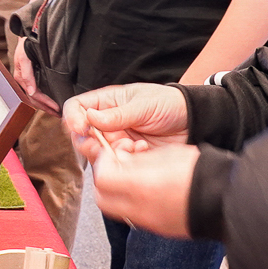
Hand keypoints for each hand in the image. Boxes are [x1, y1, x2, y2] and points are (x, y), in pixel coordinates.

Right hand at [12, 43, 58, 113]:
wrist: (29, 34)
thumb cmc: (26, 45)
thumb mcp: (24, 58)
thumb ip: (27, 75)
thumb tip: (30, 91)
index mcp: (21, 78)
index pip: (34, 96)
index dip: (45, 103)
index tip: (57, 108)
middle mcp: (24, 81)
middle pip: (35, 100)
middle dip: (46, 108)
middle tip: (58, 114)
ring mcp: (27, 79)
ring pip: (36, 97)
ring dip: (45, 105)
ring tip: (55, 111)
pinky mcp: (32, 77)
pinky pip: (37, 91)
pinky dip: (44, 98)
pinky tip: (50, 101)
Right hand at [62, 82, 188, 157]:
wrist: (194, 122)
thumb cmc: (170, 104)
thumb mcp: (144, 104)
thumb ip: (118, 114)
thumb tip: (90, 117)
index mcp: (106, 103)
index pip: (76, 108)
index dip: (73, 118)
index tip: (83, 127)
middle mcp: (106, 123)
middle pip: (81, 136)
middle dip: (92, 143)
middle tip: (106, 145)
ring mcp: (116, 141)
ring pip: (97, 154)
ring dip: (112, 154)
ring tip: (133, 146)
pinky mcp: (128, 158)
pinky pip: (116, 166)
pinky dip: (127, 161)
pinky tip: (143, 151)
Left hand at [87, 141, 198, 238]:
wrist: (229, 200)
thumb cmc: (203, 173)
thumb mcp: (166, 154)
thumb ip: (137, 159)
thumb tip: (121, 160)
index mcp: (140, 185)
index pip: (102, 177)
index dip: (104, 163)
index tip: (113, 154)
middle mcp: (140, 208)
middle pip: (103, 198)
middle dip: (106, 181)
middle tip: (118, 167)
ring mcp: (149, 222)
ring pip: (117, 210)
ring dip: (118, 194)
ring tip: (136, 178)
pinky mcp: (160, 230)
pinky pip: (135, 217)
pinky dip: (134, 204)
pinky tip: (150, 191)